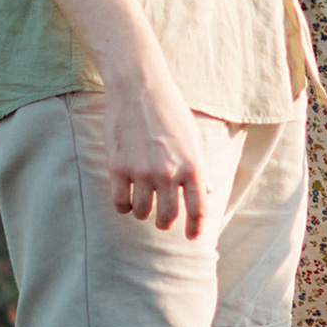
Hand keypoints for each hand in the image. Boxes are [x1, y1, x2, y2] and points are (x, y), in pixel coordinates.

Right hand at [101, 67, 212, 234]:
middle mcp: (169, 172)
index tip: (192, 237)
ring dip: (143, 213)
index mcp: (193, 165)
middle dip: (166, 223)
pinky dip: (124, 206)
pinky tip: (126, 199)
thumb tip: (208, 192)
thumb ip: (199, 166)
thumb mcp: (194, 137)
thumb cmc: (170, 111)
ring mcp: (142, 172)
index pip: (198, 209)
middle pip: (168, 217)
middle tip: (163, 221)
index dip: (196, 228)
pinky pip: (120, 203)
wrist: (139, 88)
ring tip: (143, 204)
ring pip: (142, 213)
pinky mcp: (118, 168)